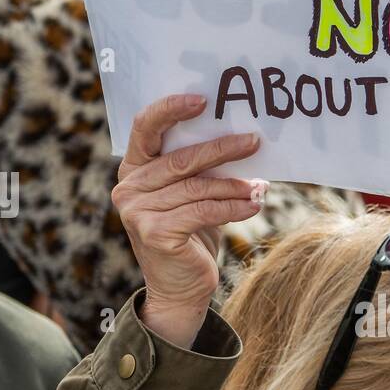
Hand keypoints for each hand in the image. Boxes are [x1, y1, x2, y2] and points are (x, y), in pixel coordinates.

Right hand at [112, 94, 265, 348]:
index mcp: (133, 170)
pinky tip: (254, 204)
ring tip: (261, 187)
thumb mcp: (192, 196)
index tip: (203, 100)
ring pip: (197, 187)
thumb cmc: (191, 236)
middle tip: (255, 142)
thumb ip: (201, 170)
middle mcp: (128, 188)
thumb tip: (245, 139)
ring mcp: (138, 212)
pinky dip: (233, 206)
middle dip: (222, 149)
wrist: (180, 289)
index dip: (171, 109)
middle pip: (180, 158)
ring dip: (235, 185)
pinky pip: (204, 211)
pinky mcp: (156, 233)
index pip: (145, 127)